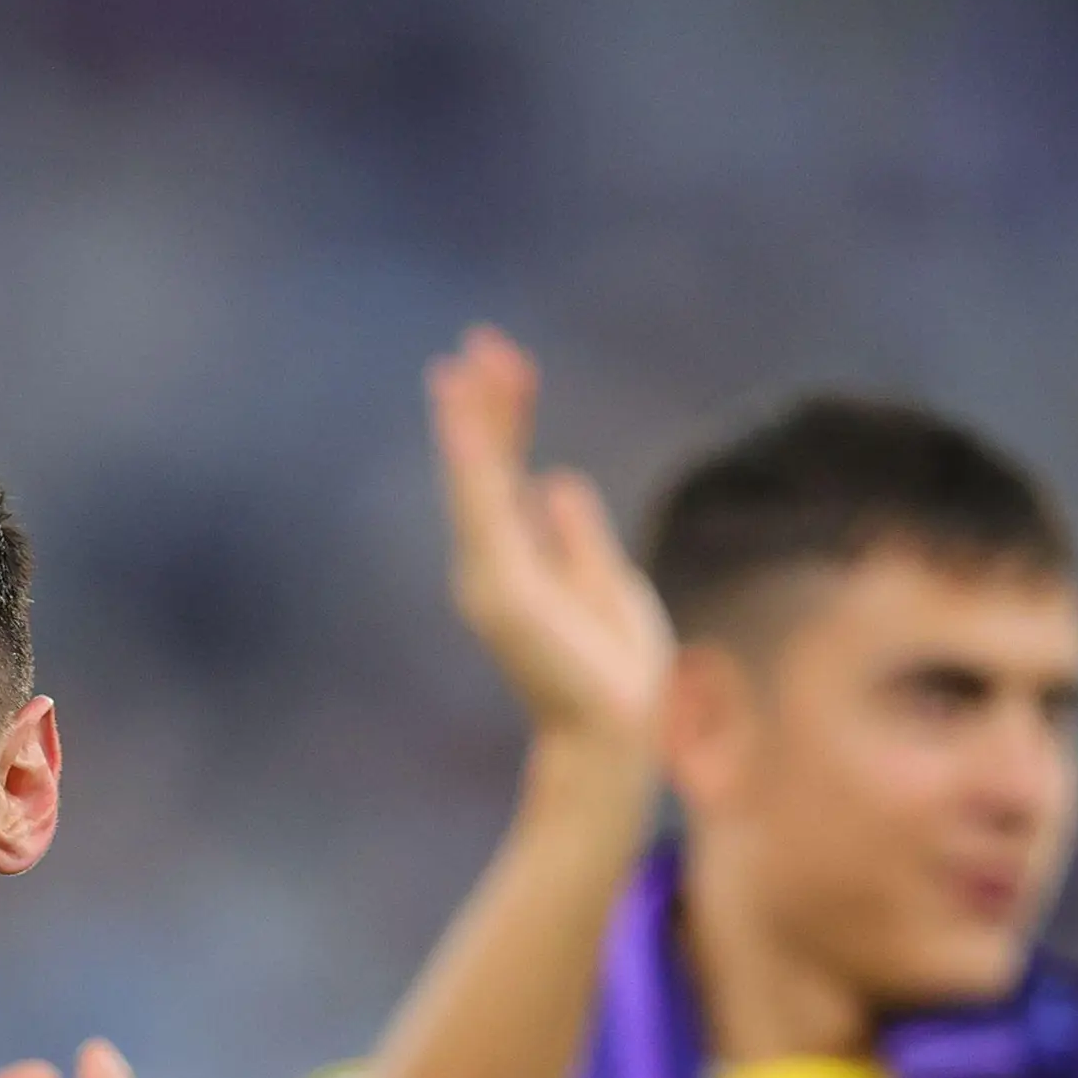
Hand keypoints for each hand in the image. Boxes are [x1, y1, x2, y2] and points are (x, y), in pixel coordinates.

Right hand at [429, 327, 672, 762]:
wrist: (613, 736)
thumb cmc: (616, 676)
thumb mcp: (608, 585)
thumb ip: (579, 537)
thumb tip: (560, 481)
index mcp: (520, 562)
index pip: (507, 474)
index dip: (507, 418)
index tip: (507, 363)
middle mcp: (493, 565)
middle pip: (484, 470)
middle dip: (483, 405)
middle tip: (477, 341)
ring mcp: (491, 577)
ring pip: (476, 483)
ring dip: (471, 422)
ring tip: (460, 367)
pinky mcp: (501, 589)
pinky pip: (483, 513)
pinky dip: (472, 466)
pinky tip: (466, 424)